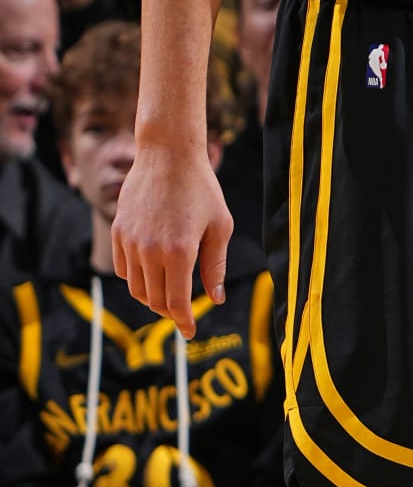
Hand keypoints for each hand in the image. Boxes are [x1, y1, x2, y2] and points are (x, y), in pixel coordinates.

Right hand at [112, 140, 231, 333]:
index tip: (190, 332)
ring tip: (169, 295)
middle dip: (170, 312)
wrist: (168, 154)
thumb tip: (215, 299)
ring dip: (153, 298)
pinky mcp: (118, 231)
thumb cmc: (202, 189)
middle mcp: (150, 250)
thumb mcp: (220, 226)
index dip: (183, 322)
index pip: (176, 302)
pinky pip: (124, 269)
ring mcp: (130, 241)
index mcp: (179, 251)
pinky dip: (137, 280)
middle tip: (183, 314)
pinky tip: (152, 275)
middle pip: (155, 299)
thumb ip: (216, 266)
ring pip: (137, 288)